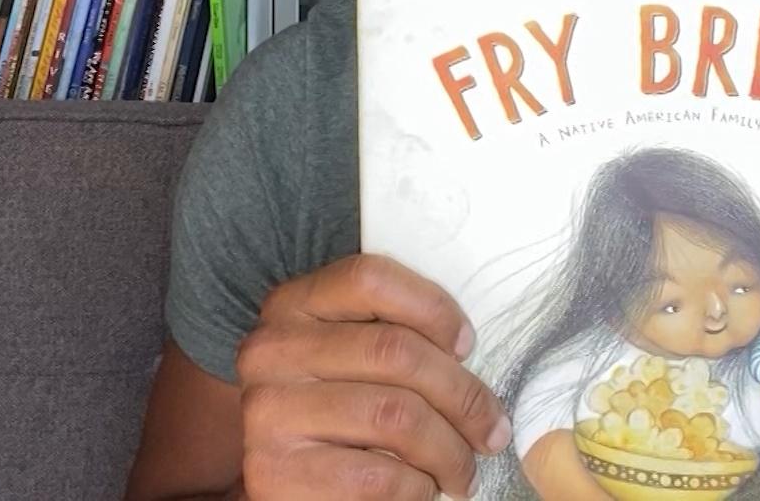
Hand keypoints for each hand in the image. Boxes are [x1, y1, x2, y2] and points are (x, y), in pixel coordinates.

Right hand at [235, 255, 512, 499]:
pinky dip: (417, 486)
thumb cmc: (331, 411)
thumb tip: (466, 352)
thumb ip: (388, 334)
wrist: (276, 480)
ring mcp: (269, 413)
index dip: (432, 307)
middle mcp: (271, 352)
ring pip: (394, 415)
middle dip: (462, 396)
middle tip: (490, 430)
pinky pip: (377, 476)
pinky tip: (422, 487)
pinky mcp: (277, 474)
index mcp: (291, 306)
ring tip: (462, 469)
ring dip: (448, 451)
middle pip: (395, 351)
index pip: (370, 279)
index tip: (466, 344)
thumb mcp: (343, 354)